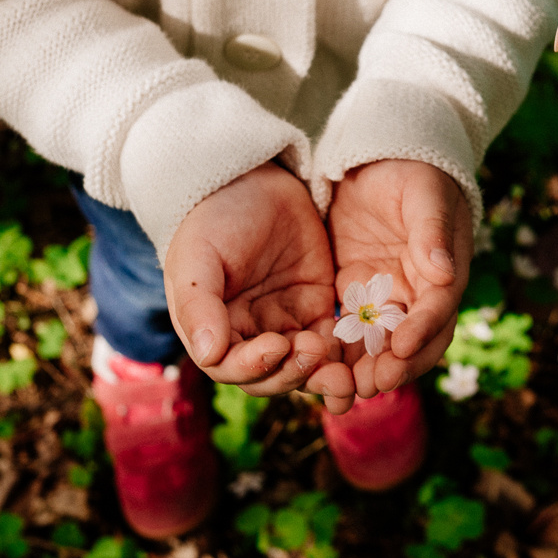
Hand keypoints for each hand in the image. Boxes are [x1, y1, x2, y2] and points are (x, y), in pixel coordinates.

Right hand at [164, 163, 354, 407]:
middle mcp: (249, 337)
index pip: (232, 367)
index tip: (277, 346)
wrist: (249, 180)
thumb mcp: (197, 257)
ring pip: (304, 368)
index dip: (254, 366)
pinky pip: (332, 344)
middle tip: (315, 354)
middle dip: (294, 374)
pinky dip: (344, 357)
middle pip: (272, 376)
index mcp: (214, 331)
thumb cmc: (212, 219)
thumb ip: (198, 306)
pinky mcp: (317, 310)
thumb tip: (208, 354)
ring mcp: (285, 325)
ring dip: (322, 377)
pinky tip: (360, 357)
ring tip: (344, 376)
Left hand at [327, 160, 472, 400]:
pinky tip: (319, 370)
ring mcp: (385, 296)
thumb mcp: (424, 194)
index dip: (422, 332)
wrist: (379, 156)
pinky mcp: (354, 293)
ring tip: (344, 390)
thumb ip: (432, 232)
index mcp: (444, 272)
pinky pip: (348, 330)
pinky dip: (338, 352)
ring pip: (379, 345)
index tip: (400, 350)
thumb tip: (444, 272)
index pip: (437, 311)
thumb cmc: (411, 170)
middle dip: (394, 366)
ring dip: (365, 369)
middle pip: (412, 342)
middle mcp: (417, 293)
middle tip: (370, 385)